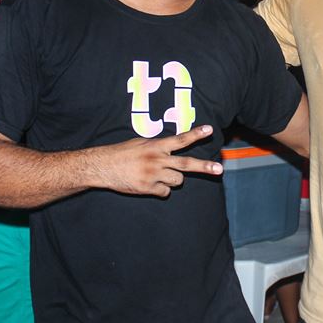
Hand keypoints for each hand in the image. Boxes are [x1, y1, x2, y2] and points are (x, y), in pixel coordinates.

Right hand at [97, 124, 221, 197]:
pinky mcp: (148, 188)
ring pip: (178, 180)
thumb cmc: (123, 153)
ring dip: (173, 178)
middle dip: (205, 167)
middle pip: (186, 164)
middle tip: (219, 169)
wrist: (103, 166)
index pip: (180, 139)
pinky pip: (165, 191)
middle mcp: (157, 159)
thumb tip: (174, 148)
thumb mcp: (142, 143)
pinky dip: (161, 189)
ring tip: (158, 174)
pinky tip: (149, 183)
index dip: (195, 135)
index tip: (209, 130)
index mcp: (156, 146)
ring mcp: (153, 175)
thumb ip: (159, 147)